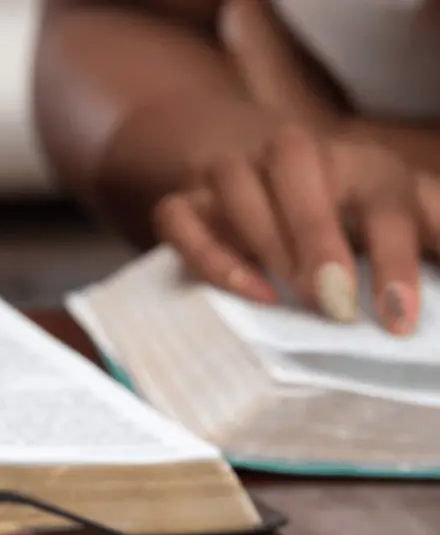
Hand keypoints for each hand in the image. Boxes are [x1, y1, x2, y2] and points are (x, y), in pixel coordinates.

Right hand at [152, 124, 439, 334]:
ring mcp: (232, 169)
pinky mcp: (185, 198)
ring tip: (289, 298)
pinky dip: (209, 252)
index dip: (392, 261)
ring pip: (233, 182)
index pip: (384, 200)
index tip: (398, 321)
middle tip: (331, 304)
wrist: (255, 158)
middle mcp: (294, 153)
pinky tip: (247, 290)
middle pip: (298, 166)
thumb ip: (437, 233)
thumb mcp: (405, 213)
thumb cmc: (347, 204)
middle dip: (317, 235)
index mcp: (362, 163)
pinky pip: (180, 216)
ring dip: (263, 240)